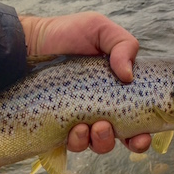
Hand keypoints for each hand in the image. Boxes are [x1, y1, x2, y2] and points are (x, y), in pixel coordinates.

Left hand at [19, 12, 151, 153]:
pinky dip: (78, 141)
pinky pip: (74, 144)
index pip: (137, 120)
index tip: (142, 136)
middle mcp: (102, 109)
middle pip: (120, 138)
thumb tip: (129, 76)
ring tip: (93, 126)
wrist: (31, 43)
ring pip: (97, 143)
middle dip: (123, 141)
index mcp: (117, 91)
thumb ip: (123, 45)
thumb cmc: (67, 34)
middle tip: (107, 126)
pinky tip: (75, 128)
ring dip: (100, 141)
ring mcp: (82, 120)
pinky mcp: (62, 126)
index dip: (142, 134)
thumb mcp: (100, 30)